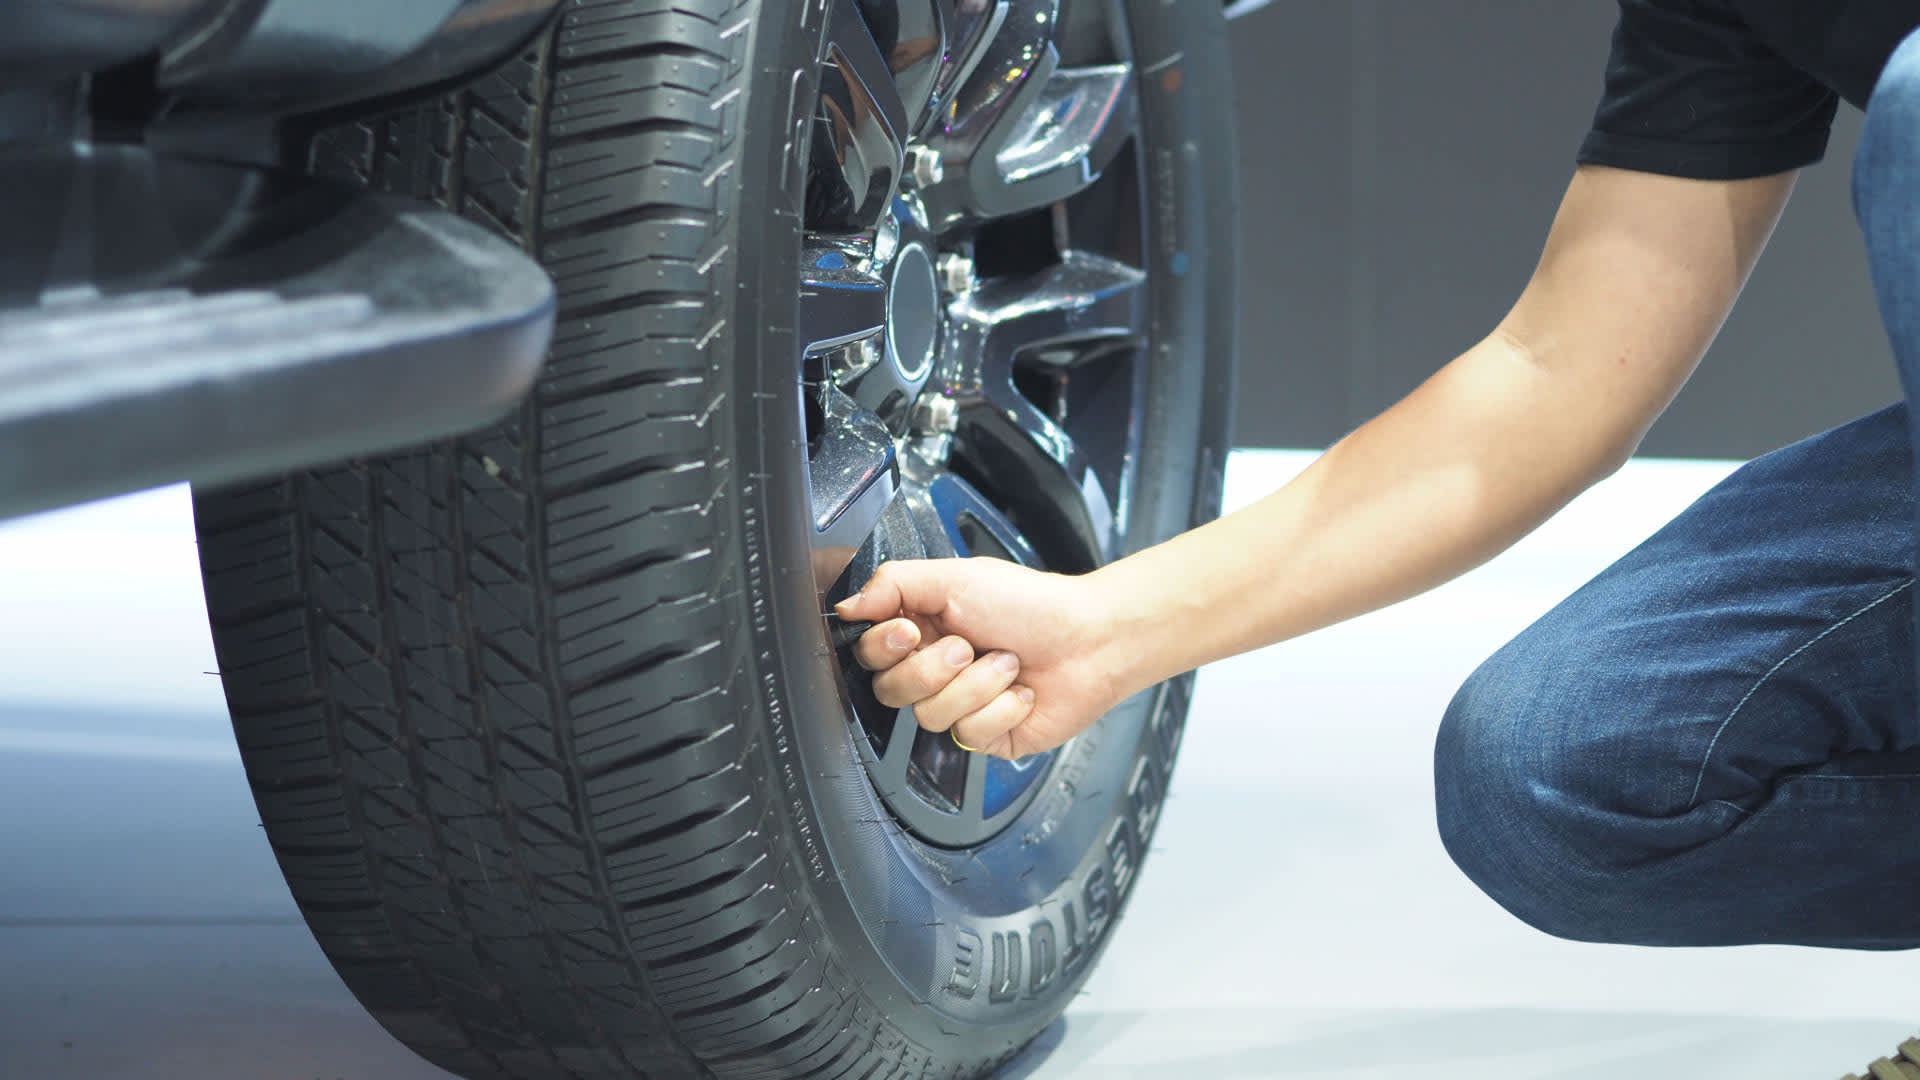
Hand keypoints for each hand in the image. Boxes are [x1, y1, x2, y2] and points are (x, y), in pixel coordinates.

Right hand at [835, 558, 1126, 759]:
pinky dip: (1002, 708)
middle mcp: (935, 671)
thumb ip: (893, 584)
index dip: (883, 647)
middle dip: (932, 668)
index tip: (908, 630)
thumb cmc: (1032, 605)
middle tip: (967, 646)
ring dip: (977, 685)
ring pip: (930, 715)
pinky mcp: (987, 736)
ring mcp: (960, 707)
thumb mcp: (955, 577)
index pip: (869, 653)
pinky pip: (970, 734)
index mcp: (922, 629)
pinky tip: (1021, 692)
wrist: (1091, 639)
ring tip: (1006, 663)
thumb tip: (847, 605)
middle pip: (891, 691)